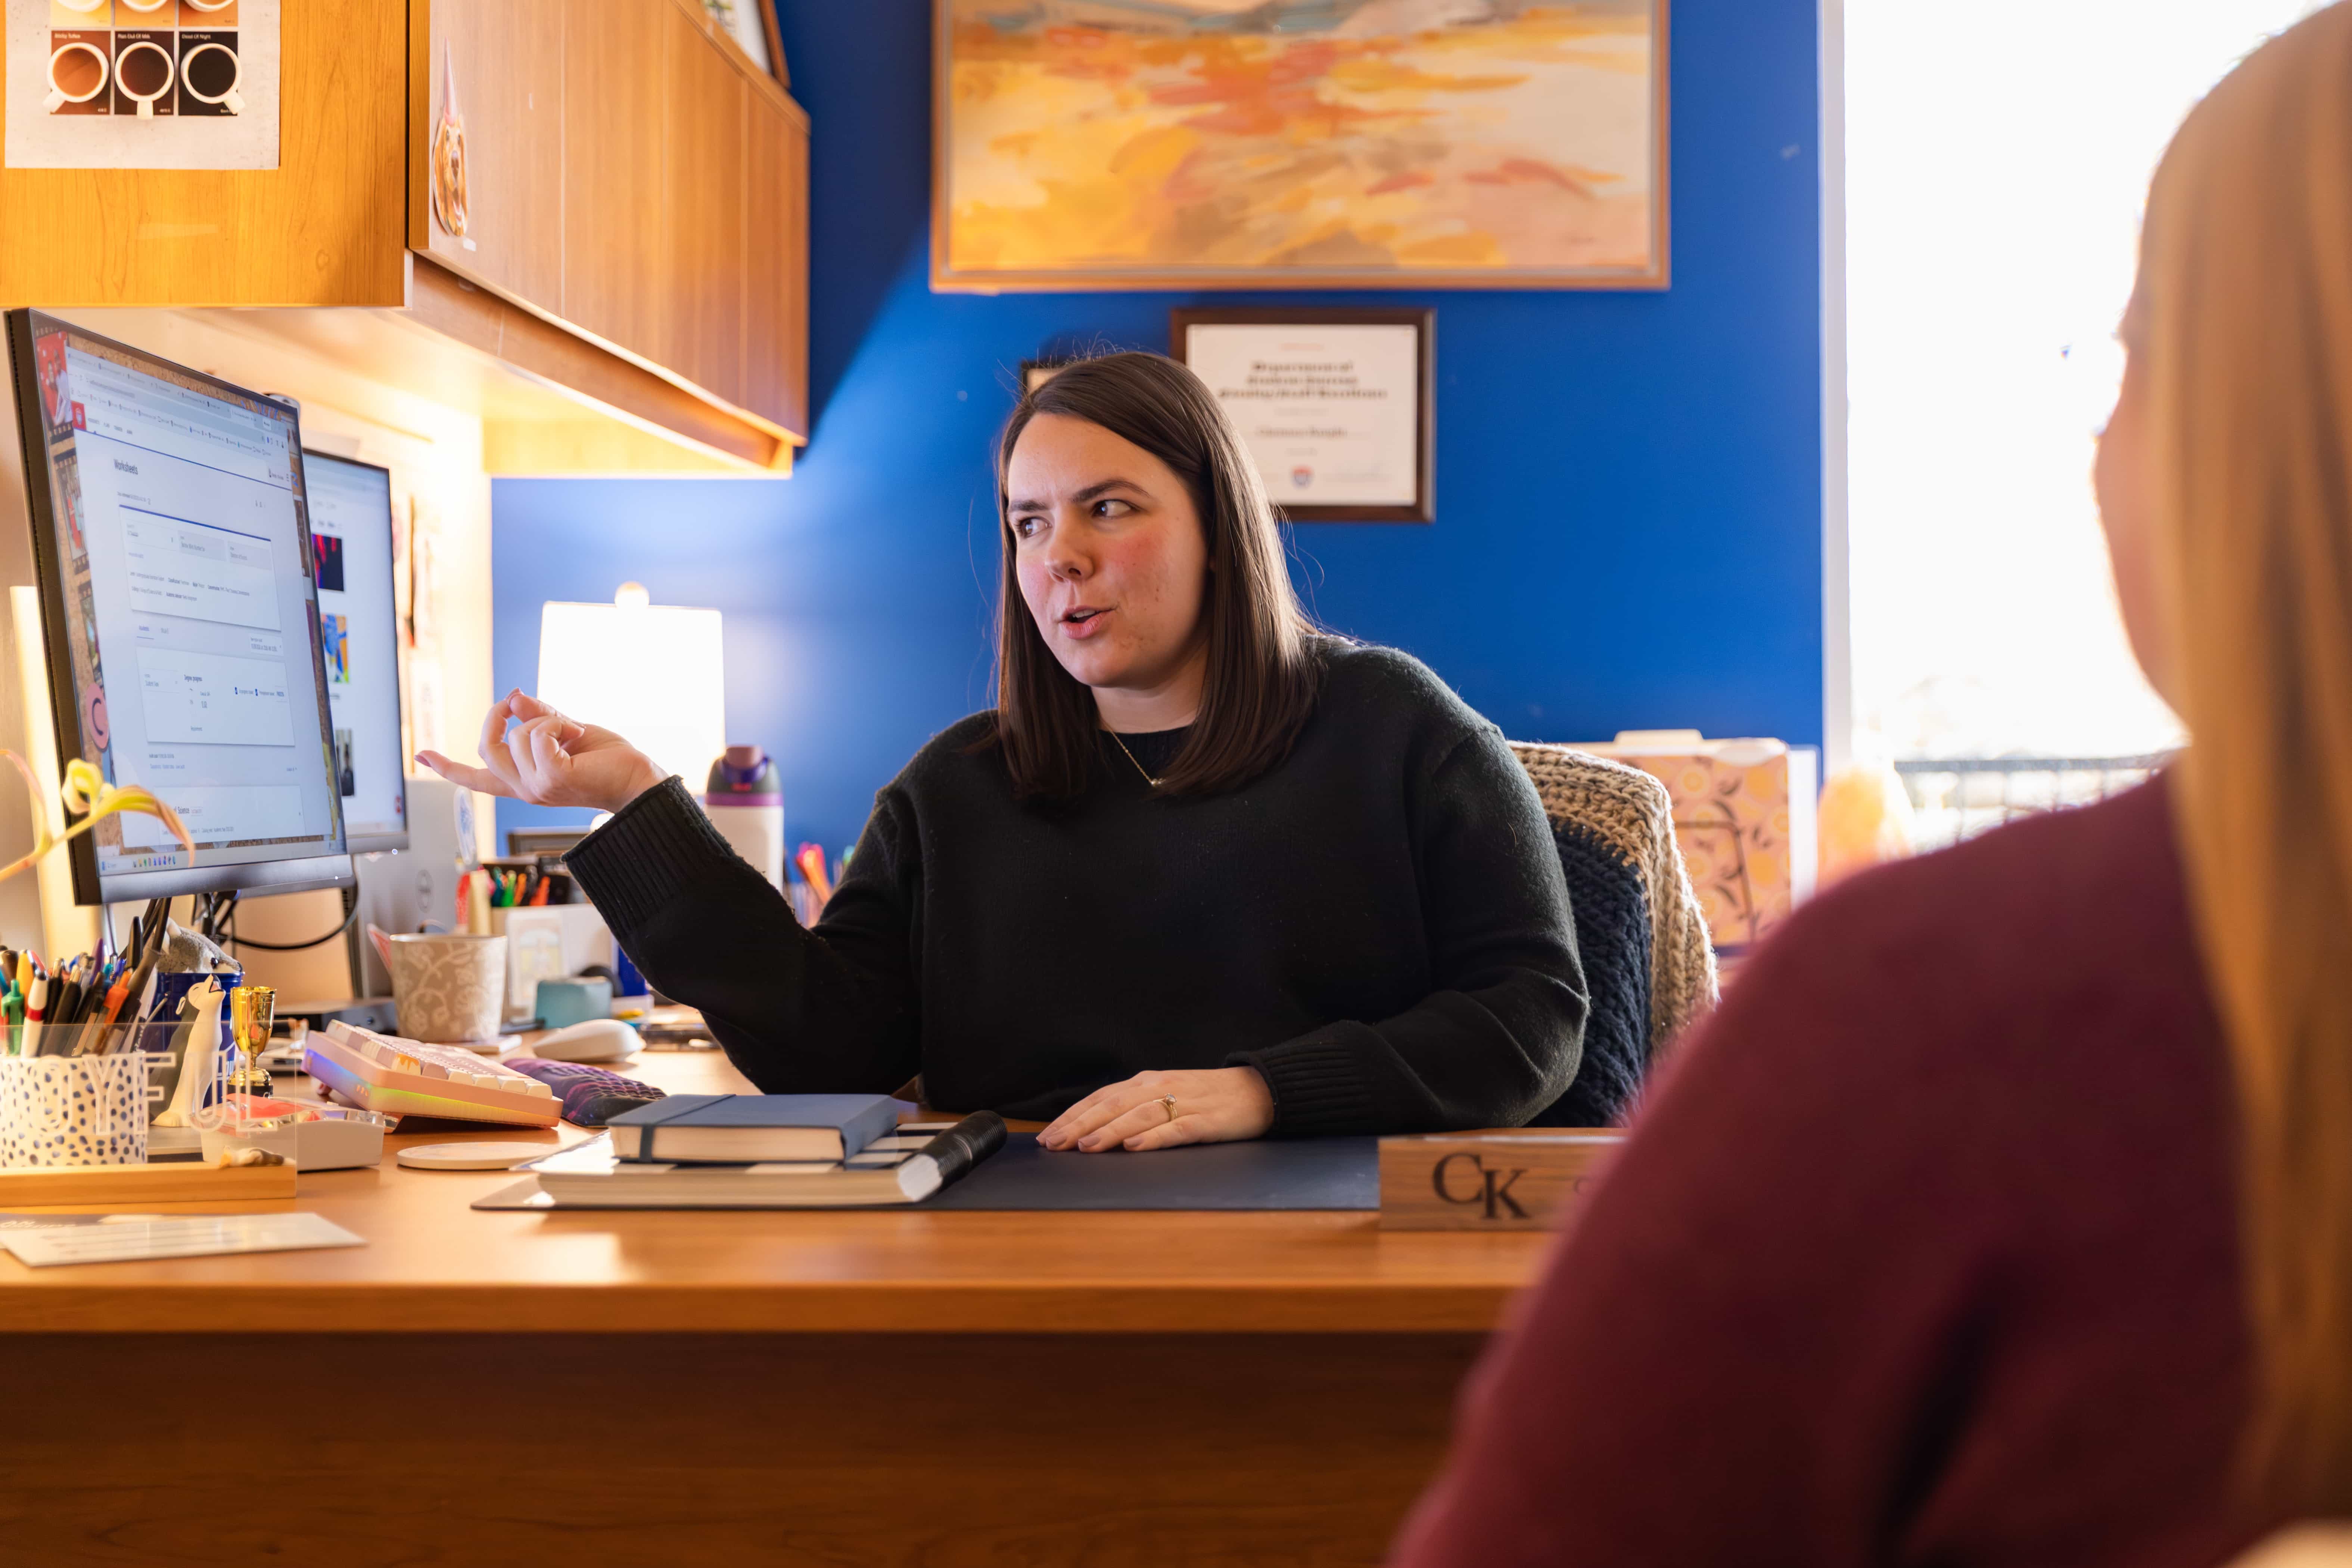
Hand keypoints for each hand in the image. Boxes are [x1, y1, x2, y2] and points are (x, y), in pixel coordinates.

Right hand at [417, 690, 667, 813]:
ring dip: (545, 720)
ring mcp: (536, 788)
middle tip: (522, 702)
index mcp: (523, 782)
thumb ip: (537, 717)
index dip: (447, 767)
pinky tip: (578, 736)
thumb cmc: (607, 760)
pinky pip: (537, 735)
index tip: (420, 754)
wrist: (638, 780)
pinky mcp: (552, 779)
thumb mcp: (566, 732)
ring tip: (573, 732)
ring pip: (515, 737)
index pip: (477, 778)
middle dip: (500, 715)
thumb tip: (514, 696)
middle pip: (487, 747)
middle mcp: (525, 789)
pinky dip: (557, 725)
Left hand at [1037, 1067, 1273, 1152]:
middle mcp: (1159, 1088)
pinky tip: (1134, 1148)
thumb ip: (1134, 1107)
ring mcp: (1184, 1103)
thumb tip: (1094, 1128)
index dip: (1072, 1117)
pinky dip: (1153, 1138)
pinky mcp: (1206, 1121)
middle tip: (1054, 1144)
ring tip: (1085, 1146)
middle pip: (1113, 1106)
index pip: (1101, 1098)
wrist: (1257, 1090)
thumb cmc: (1205, 1097)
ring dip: (1109, 1131)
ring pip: (1139, 1116)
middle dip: (1080, 1126)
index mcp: (1146, 1082)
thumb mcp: (1165, 1093)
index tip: (1047, 1136)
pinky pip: (1176, 1129)